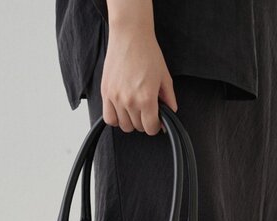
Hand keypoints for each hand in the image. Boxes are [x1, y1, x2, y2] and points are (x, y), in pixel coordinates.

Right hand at [100, 21, 177, 135]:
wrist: (130, 36)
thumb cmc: (148, 53)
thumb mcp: (164, 77)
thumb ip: (169, 99)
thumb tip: (170, 113)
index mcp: (146, 99)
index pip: (150, 128)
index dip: (155, 126)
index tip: (156, 120)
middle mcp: (130, 101)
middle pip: (137, 127)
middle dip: (144, 122)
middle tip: (146, 110)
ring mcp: (116, 98)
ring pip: (123, 126)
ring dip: (130, 121)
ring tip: (134, 109)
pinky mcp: (106, 93)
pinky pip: (109, 118)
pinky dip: (115, 118)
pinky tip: (121, 110)